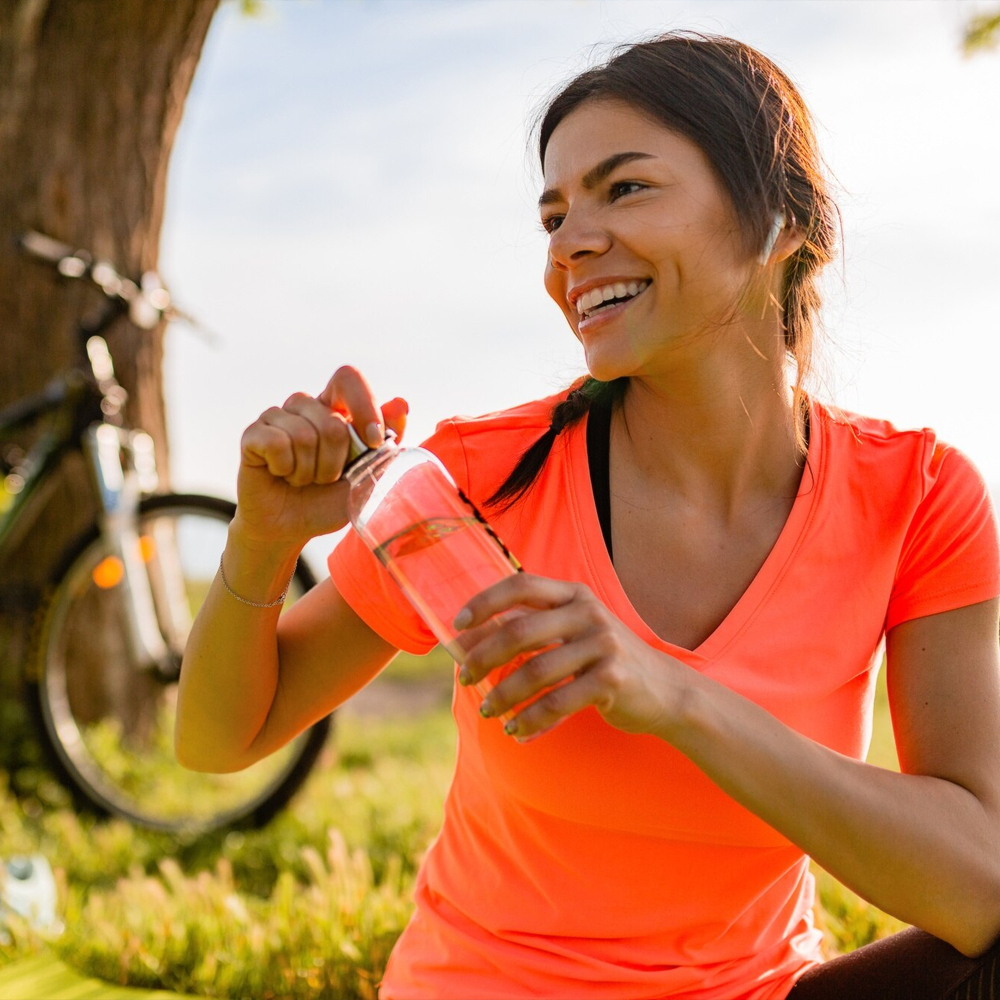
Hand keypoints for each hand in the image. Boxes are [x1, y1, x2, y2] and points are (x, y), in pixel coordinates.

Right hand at [234, 365, 408, 549]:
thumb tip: (401, 403)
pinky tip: (280, 474)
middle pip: (332, 422)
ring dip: (309, 471)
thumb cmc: (329, 499)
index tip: (374, 441)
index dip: (364, 406)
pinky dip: (285, 469)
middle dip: (335, 463)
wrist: (291, 528)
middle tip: (324, 479)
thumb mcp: (367, 474)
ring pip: (304, 435)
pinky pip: (276, 443)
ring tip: (302, 479)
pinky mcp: (253, 434)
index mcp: (334, 408)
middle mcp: (305, 405)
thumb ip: (385, 441)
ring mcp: (276, 416)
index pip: (349, 378)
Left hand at [454, 573, 689, 741]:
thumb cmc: (606, 661)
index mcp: (575, 594)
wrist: (667, 691)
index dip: (485, 601)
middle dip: (483, 657)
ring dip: (503, 695)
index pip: (521, 584)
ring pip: (535, 672)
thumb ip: (531, 631)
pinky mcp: (612, 679)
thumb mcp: (573, 634)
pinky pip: (557, 702)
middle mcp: (588, 613)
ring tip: (488, 712)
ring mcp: (603, 645)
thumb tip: (469, 642)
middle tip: (465, 679)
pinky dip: (530, 719)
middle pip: (520, 631)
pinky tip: (516, 730)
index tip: (458, 624)